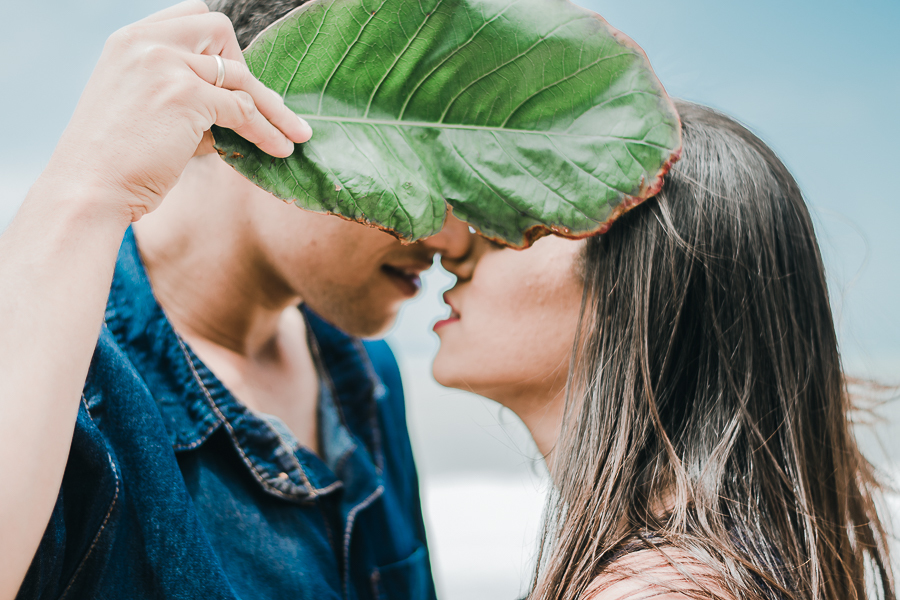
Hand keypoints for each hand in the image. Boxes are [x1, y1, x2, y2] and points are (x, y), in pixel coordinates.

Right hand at [43, 0, 310, 223]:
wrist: (89, 190)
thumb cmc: (117, 162)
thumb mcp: (145, 109)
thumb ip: (186, 95)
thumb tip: (241, 108)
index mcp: (130, 40)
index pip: (192, 16)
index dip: (220, 47)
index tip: (238, 82)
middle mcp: (146, 42)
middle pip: (219, 29)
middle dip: (246, 68)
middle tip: (262, 107)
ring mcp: (165, 64)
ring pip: (241, 77)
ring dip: (273, 109)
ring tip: (297, 134)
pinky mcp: (185, 95)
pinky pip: (242, 110)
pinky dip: (266, 130)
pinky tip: (279, 149)